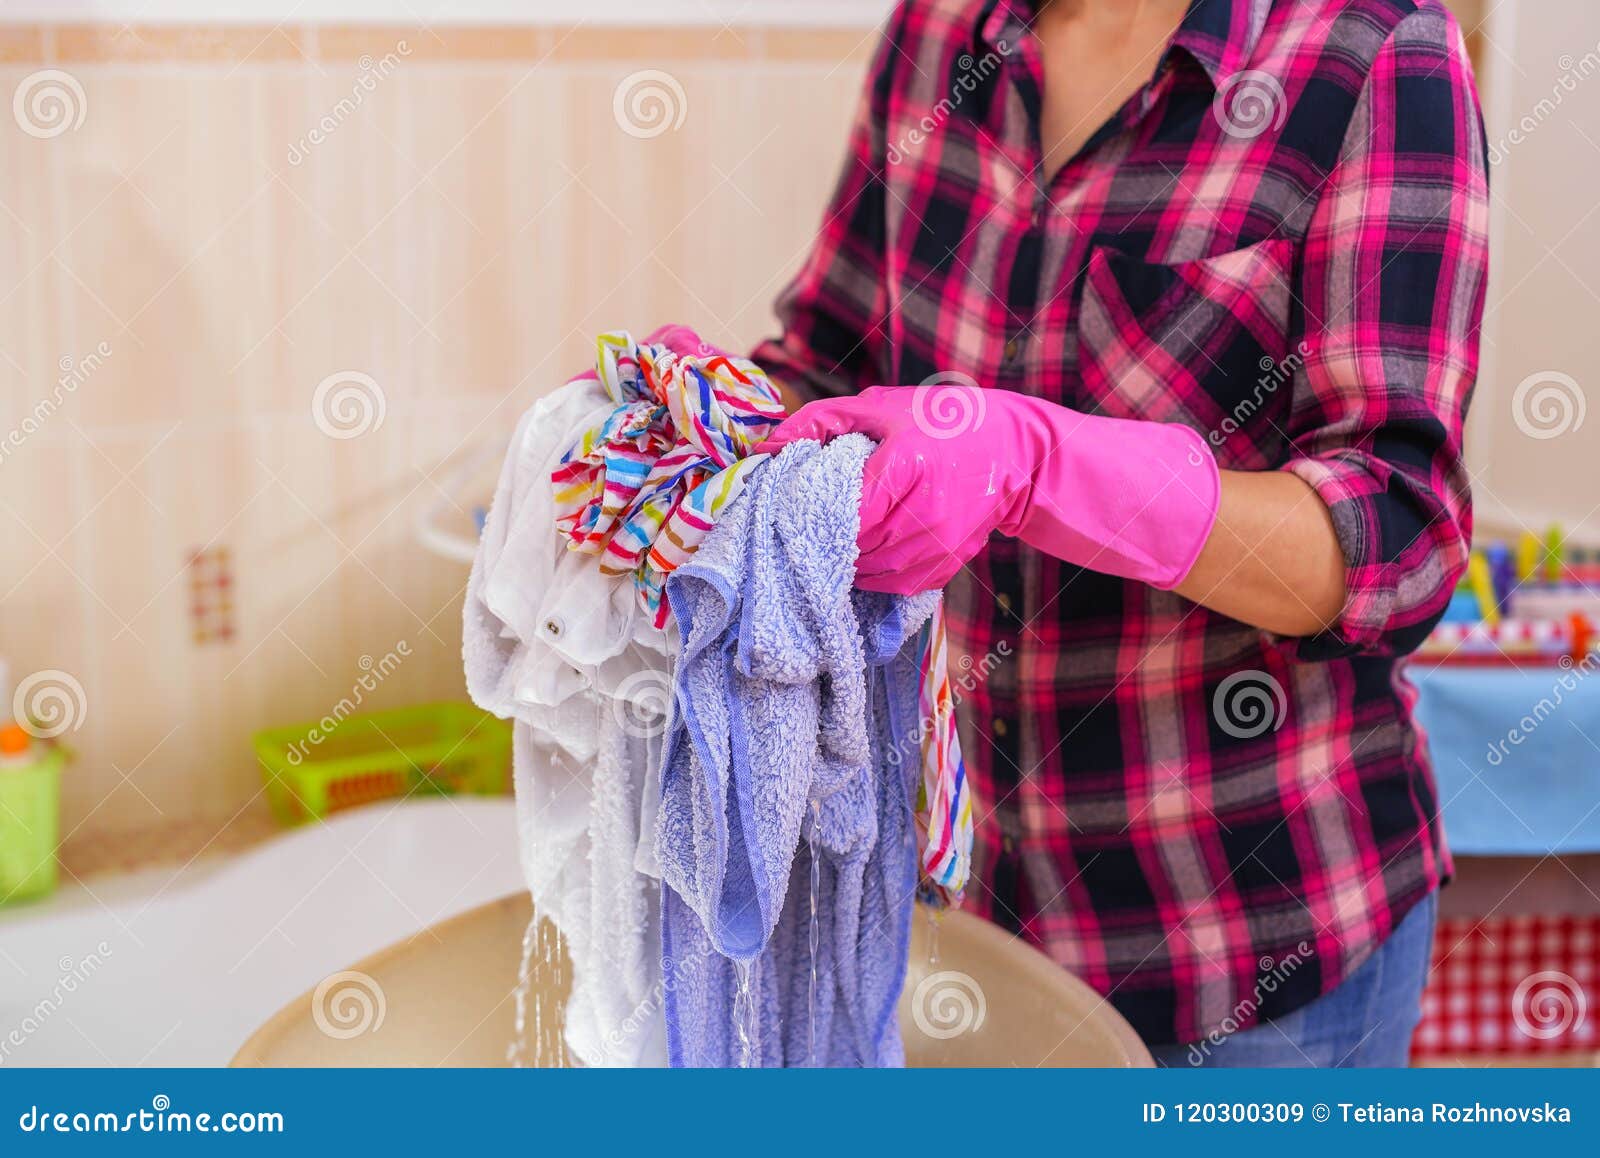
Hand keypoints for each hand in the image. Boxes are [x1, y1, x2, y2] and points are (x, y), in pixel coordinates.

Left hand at [758, 384, 1219, 595]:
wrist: (1014, 454)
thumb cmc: (942, 422)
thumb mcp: (879, 407)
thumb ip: (819, 422)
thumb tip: (766, 445)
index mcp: (906, 469)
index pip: (841, 512)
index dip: (809, 516)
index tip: (786, 509)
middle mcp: (924, 517)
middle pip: (850, 546)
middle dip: (822, 537)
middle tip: (802, 523)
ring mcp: (936, 549)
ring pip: (867, 572)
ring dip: (844, 557)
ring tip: (832, 535)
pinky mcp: (942, 570)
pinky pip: (889, 584)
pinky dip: (870, 570)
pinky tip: (865, 547)